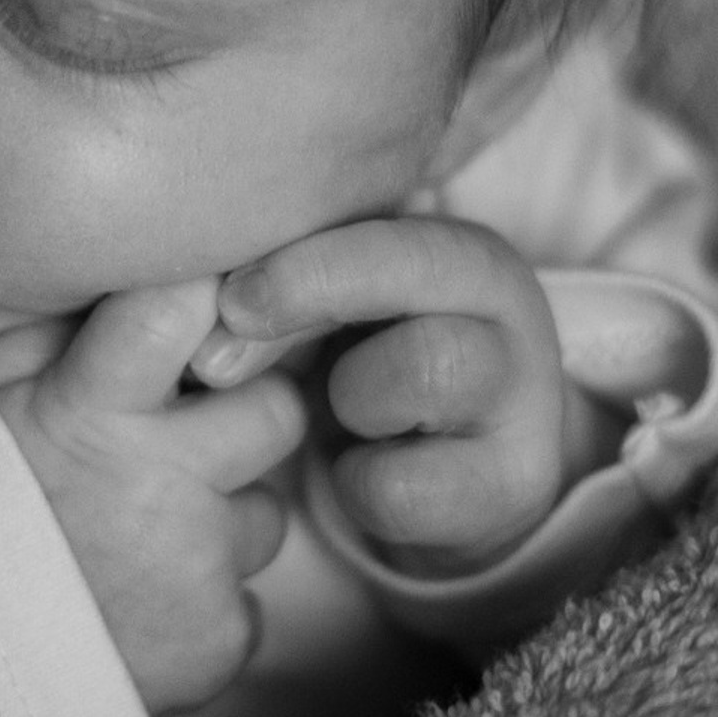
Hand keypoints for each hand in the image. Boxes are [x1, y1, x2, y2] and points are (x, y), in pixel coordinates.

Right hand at [0, 280, 306, 716]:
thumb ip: (47, 345)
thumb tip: (119, 286)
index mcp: (94, 412)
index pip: (183, 306)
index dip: (209, 292)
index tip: (214, 294)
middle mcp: (165, 483)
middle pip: (278, 413)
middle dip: (243, 422)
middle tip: (183, 446)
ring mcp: (198, 569)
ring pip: (266, 519)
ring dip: (221, 527)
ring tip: (138, 547)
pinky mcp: (219, 644)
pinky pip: (244, 608)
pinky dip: (203, 611)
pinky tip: (138, 614)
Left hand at [214, 217, 612, 575]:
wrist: (447, 481)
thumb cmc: (367, 372)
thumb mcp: (330, 316)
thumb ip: (278, 288)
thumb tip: (193, 307)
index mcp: (462, 251)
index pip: (391, 229)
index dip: (304, 262)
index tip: (230, 300)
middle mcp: (509, 309)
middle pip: (414, 278)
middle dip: (307, 309)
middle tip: (218, 364)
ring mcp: (524, 397)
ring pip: (424, 369)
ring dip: (349, 398)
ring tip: (336, 414)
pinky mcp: (515, 483)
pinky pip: (404, 486)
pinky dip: (358, 487)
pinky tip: (359, 473)